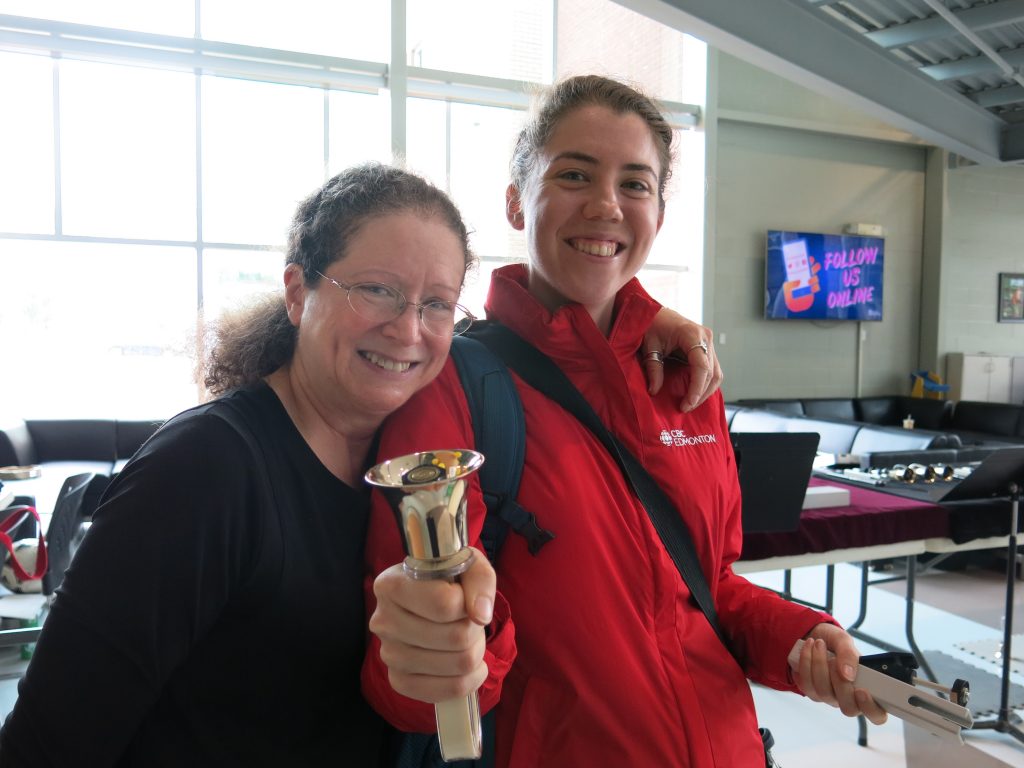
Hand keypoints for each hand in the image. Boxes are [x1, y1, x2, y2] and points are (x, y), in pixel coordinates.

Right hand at [369, 548, 494, 703]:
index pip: (445, 605)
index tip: (463, 596)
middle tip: (469, 620)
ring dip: (474, 652)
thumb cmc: (449, 579)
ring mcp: (388, 653)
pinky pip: (442, 692)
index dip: (467, 603)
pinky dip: (465, 681)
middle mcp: (383, 620)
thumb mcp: (468, 564)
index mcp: (391, 585)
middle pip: (455, 638)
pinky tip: (466, 667)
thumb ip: (479, 581)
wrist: (431, 599)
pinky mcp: (398, 679)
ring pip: (456, 664)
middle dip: (474, 630)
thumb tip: (480, 615)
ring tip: (465, 638)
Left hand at [642, 307, 722, 411]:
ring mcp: (709, 342)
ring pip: (716, 373)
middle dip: (700, 394)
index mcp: (692, 334)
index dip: (696, 389)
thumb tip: (654, 391)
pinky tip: (694, 393)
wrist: (656, 312)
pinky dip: (704, 383)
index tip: (686, 404)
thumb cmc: (652, 325)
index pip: (701, 367)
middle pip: (712, 373)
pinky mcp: (707, 348)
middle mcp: (706, 338)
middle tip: (685, 408)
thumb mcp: (649, 346)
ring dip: (705, 391)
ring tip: (689, 403)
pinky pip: (712, 370)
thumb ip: (653, 368)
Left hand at [788, 624, 887, 724]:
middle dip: (840, 683)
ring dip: (819, 665)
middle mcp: (849, 698)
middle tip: (833, 660)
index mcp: (867, 688)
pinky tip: (809, 647)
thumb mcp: (844, 640)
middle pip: (849, 709)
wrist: (811, 634)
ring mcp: (829, 697)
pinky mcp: (811, 692)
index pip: (877, 715)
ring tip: (819, 644)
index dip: (871, 708)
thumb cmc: (833, 642)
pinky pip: (807, 685)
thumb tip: (848, 675)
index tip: (861, 690)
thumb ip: (849, 654)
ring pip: (824, 693)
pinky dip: (806, 662)